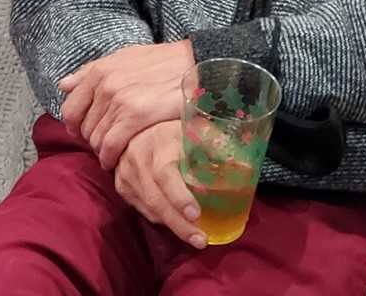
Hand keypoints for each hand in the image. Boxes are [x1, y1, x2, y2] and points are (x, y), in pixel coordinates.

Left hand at [59, 39, 194, 169]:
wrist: (196, 66)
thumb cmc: (164, 62)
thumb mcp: (125, 57)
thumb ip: (92, 71)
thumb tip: (64, 84)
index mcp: (99, 71)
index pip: (71, 108)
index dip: (76, 125)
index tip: (86, 132)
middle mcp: (104, 85)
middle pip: (83, 126)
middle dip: (90, 139)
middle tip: (103, 145)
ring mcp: (118, 101)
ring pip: (96, 138)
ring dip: (102, 150)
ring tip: (113, 153)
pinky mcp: (135, 117)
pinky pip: (110, 145)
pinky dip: (110, 157)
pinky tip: (117, 161)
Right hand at [114, 119, 204, 248]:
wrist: (136, 125)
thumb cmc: (173, 128)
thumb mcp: (193, 128)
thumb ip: (215, 144)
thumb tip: (244, 166)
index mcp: (159, 142)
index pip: (165, 174)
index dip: (179, 197)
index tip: (196, 214)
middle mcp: (138, 159)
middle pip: (156, 199)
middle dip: (179, 224)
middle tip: (201, 240)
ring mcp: (127, 174)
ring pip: (149, 208)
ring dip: (172, 225)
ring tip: (196, 237)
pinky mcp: (121, 185)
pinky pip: (142, 209)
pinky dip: (161, 219)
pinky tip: (177, 223)